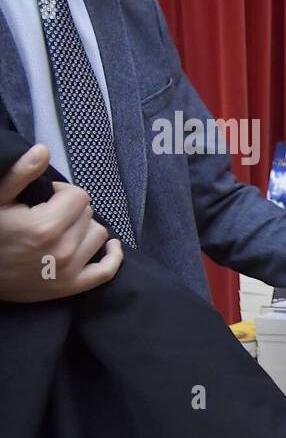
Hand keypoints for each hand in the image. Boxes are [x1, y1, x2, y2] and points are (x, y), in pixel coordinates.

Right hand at [0, 143, 122, 301]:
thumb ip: (21, 174)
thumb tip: (44, 149)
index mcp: (46, 226)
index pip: (79, 196)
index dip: (64, 192)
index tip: (48, 197)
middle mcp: (63, 250)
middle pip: (89, 215)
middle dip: (72, 209)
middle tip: (49, 214)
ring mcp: (69, 271)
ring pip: (99, 236)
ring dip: (85, 229)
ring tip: (63, 229)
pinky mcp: (71, 287)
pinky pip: (107, 271)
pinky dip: (113, 257)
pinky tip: (111, 246)